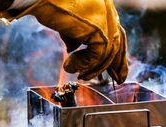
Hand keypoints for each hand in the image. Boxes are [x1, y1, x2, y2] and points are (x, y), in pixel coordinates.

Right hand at [0, 0, 127, 83]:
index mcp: (101, 6)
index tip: (117, 68)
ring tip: (80, 76)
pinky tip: (69, 66)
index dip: (118, 51)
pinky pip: (97, 55)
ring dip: (93, 68)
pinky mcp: (97, 27)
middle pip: (118, 41)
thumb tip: (73, 48)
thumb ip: (74, 33)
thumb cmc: (46, 2)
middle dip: (118, 63)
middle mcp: (106, 9)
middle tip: (119, 79)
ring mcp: (104, 16)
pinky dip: (84, 64)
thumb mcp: (66, 20)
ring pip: (107, 51)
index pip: (115, 31)